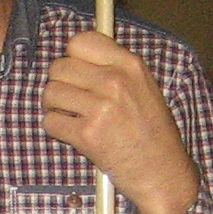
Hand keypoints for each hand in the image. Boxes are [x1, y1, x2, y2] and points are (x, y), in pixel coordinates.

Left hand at [42, 33, 198, 213]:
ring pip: (50, 93)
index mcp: (130, 64)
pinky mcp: (88, 135)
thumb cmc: (151, 132)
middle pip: (59, 67)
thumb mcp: (143, 87)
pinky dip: (57, 130)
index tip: (78, 72)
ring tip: (76, 119)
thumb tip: (76, 52)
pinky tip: (76, 136)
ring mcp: (101, 107)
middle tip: (74, 101)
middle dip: (60, 85)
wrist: (162, 172)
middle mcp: (115, 81)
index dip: (72, 57)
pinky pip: (50, 122)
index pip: (80, 41)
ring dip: (55, 108)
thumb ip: (113, 67)